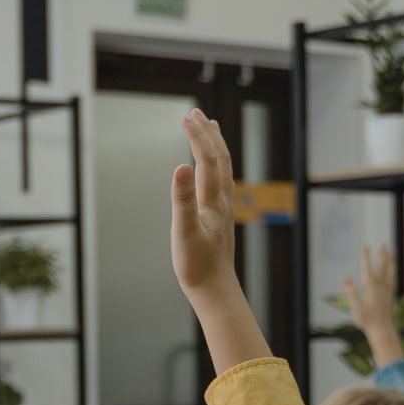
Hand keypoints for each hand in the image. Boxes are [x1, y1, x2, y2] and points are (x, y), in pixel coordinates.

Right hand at [170, 110, 269, 374]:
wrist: (215, 290)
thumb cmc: (197, 266)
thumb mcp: (184, 232)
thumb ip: (182, 199)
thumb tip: (179, 167)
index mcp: (213, 201)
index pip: (206, 159)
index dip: (197, 136)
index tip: (186, 116)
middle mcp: (222, 201)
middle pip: (220, 159)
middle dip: (208, 134)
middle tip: (196, 113)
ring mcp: (224, 209)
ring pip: (224, 169)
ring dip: (215, 146)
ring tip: (209, 129)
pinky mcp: (220, 219)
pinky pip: (221, 182)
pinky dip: (216, 165)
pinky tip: (210, 169)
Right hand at [341, 245, 396, 335]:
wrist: (381, 329)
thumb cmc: (367, 320)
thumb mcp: (355, 307)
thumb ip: (351, 292)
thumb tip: (345, 279)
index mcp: (371, 287)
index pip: (367, 269)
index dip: (366, 257)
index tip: (365, 246)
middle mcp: (380, 286)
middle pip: (382, 267)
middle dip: (382, 255)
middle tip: (383, 243)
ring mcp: (386, 290)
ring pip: (390, 271)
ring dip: (391, 260)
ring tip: (392, 251)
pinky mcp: (389, 295)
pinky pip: (393, 279)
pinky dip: (393, 272)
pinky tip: (393, 269)